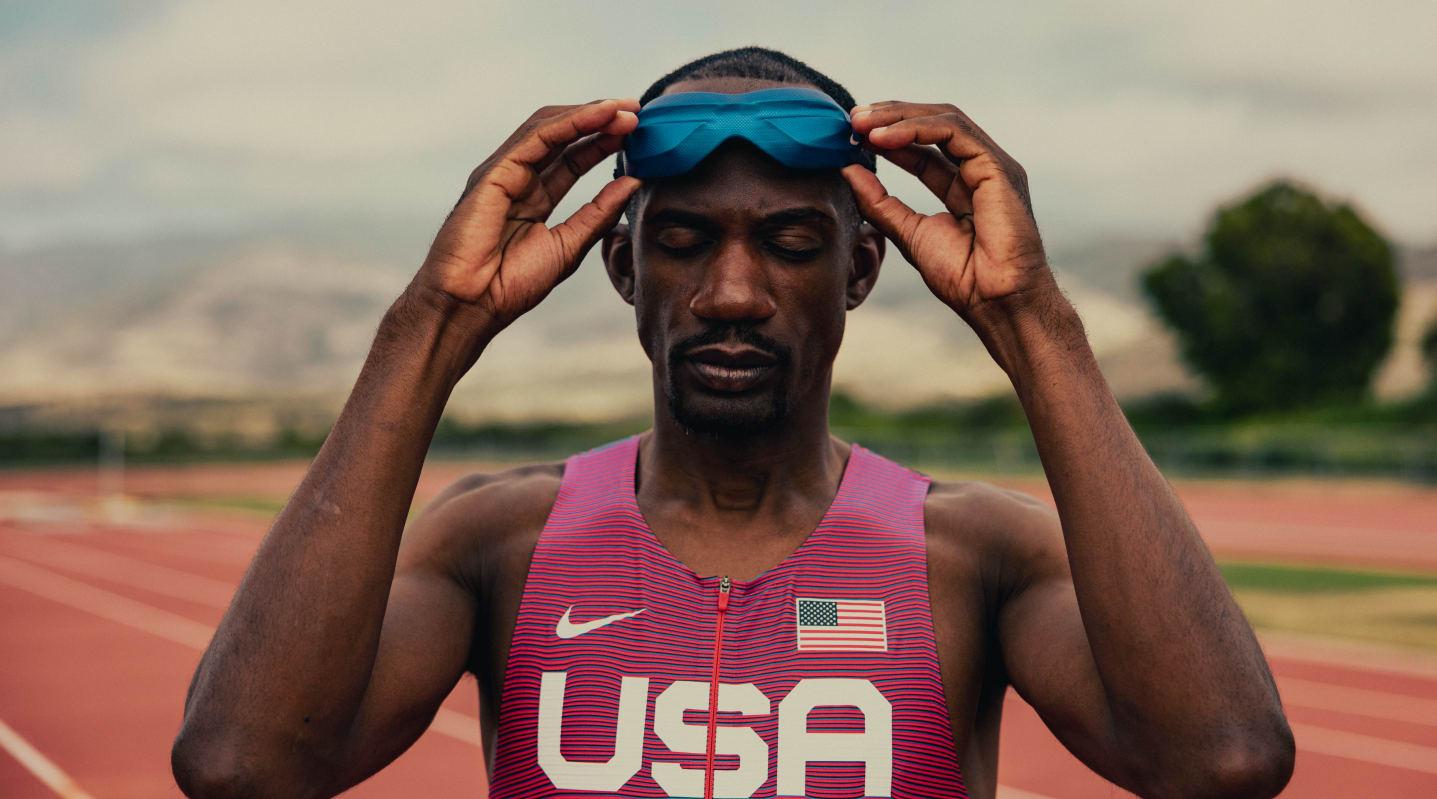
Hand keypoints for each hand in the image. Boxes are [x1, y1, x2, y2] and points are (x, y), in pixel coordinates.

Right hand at [411, 99, 641, 332]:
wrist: (471, 304)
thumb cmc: (510, 284)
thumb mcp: (569, 246)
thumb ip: (599, 213)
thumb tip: (634, 181)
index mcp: (535, 197)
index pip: (574, 158)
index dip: (604, 142)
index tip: (639, 134)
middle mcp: (519, 178)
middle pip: (563, 135)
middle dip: (601, 120)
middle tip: (637, 111)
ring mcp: (504, 172)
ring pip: (549, 128)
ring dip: (589, 114)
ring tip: (625, 109)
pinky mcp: (493, 172)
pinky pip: (536, 138)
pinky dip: (570, 122)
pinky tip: (599, 115)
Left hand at [844, 101, 1054, 324]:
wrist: (994, 300)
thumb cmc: (962, 277)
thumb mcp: (907, 232)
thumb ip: (879, 202)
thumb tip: (849, 169)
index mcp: (962, 185)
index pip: (923, 148)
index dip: (888, 137)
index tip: (852, 135)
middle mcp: (979, 169)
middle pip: (934, 125)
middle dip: (891, 117)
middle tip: (853, 118)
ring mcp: (992, 165)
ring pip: (945, 119)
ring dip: (900, 117)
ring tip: (863, 123)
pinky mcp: (997, 167)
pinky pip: (955, 131)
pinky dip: (917, 129)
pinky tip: (885, 137)